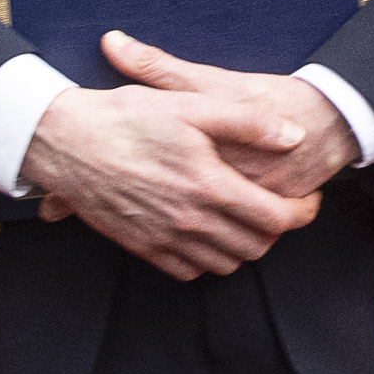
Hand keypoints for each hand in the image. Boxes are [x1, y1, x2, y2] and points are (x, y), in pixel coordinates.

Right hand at [19, 32, 336, 277]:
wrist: (64, 139)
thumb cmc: (128, 116)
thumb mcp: (193, 103)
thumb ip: (249, 122)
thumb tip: (295, 136)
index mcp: (210, 187)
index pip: (277, 219)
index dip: (303, 213)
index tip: (308, 200)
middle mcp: (189, 221)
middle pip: (256, 247)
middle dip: (277, 230)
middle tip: (279, 208)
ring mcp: (162, 238)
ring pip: (225, 263)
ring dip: (244, 246)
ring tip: (247, 219)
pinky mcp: (140, 245)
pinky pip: (187, 269)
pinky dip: (207, 258)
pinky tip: (209, 232)